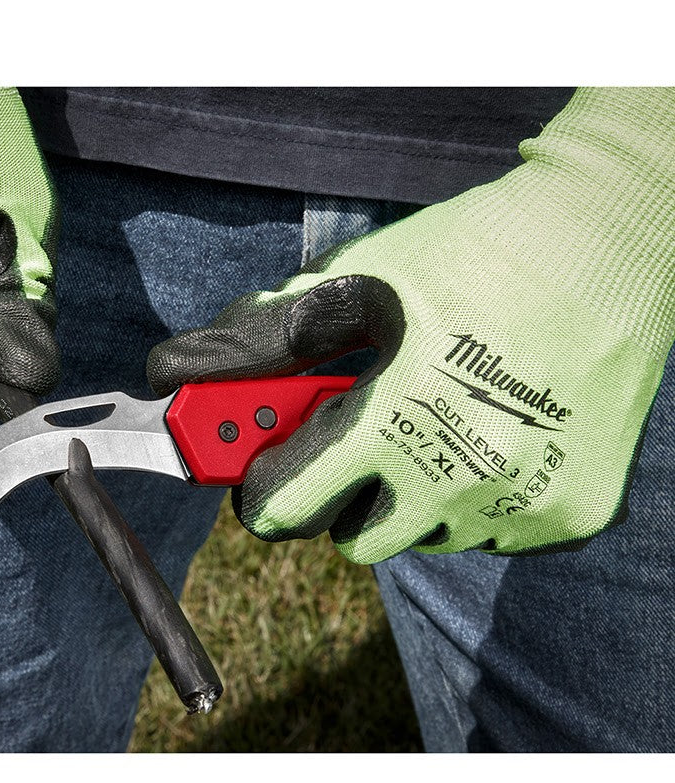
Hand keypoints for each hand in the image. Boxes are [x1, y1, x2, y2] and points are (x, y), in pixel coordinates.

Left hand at [148, 89, 674, 562]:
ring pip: (420, 539)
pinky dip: (473, 495)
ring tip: (434, 419)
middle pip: (350, 540)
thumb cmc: (471, 253)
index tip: (256, 471)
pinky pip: (485, 532)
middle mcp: (459, 480)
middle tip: (353, 436)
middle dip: (335, 494)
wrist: (613, 242)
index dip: (259, 486)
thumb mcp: (354, 285)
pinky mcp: (569, 515)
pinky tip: (492, 430)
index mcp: (393, 420)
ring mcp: (519, 504)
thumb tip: (169, 372)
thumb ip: (258, 342)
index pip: (286, 505)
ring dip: (407, 496)